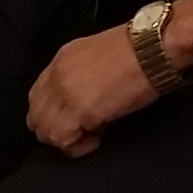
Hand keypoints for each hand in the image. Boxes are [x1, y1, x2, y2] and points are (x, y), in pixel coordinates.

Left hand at [25, 26, 160, 156]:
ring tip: (91, 135)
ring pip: (45, 131)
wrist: (156, 46)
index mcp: (62, 59)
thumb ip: (82, 75)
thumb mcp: (100, 55)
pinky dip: (76, 147)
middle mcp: (57, 74)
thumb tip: (84, 98)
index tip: (74, 120)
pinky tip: (96, 140)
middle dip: (57, 129)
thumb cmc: (142, 49)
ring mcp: (66, 92)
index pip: (38, 96)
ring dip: (66, 139)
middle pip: (36, 116)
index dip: (54, 114)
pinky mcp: (80, 109)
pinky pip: (62, 139)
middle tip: (82, 131)